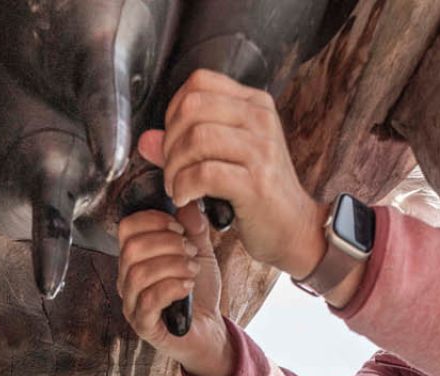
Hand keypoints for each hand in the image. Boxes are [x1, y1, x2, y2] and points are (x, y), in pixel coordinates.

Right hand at [116, 201, 231, 375]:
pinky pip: (147, 301)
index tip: (179, 228)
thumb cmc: (198, 293)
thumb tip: (188, 205)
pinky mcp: (143, 326)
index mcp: (135, 258)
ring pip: (138, 274)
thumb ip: (194, 228)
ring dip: (172, 266)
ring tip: (193, 270)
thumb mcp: (200, 252)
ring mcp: (132, 304)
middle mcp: (127, 280)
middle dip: (167, 244)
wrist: (209, 329)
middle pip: (131, 249)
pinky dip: (171, 288)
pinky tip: (187, 286)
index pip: (126, 228)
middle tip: (190, 251)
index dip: (153, 221)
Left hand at [140, 70, 325, 278]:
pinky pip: (204, 173)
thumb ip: (183, 146)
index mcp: (254, 104)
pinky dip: (185, 187)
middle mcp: (260, 119)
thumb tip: (146, 140)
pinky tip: (186, 199)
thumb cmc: (257, 194)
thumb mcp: (223, 160)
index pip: (200, 82)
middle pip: (192, 107)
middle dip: (170, 141)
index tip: (172, 141)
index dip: (173, 110)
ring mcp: (262, 149)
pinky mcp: (257, 182)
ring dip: (174, 167)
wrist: (294, 228)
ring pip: (196, 139)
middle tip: (172, 170)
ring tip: (177, 187)